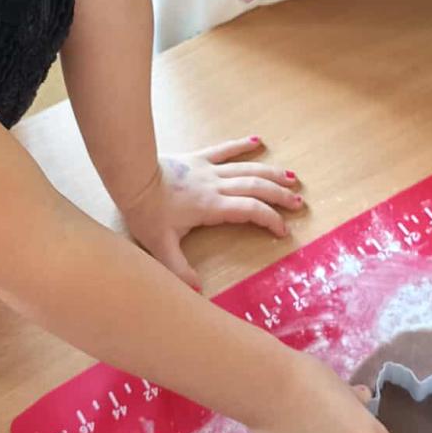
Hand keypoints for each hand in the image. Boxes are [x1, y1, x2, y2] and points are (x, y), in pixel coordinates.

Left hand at [119, 137, 302, 288]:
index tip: (283, 231)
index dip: (270, 220)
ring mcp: (208, 170)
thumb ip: (178, 269)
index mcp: (212, 207)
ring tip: (292, 177)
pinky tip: (258, 141)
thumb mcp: (161, 245)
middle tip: (299, 203)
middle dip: (280, 196)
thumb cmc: (146, 212)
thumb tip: (196, 292)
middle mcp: (216, 186)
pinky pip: (224, 150)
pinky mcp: (198, 158)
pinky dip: (241, 145)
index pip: (250, 211)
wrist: (132, 178)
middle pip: (256, 188)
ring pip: (247, 168)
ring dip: (271, 173)